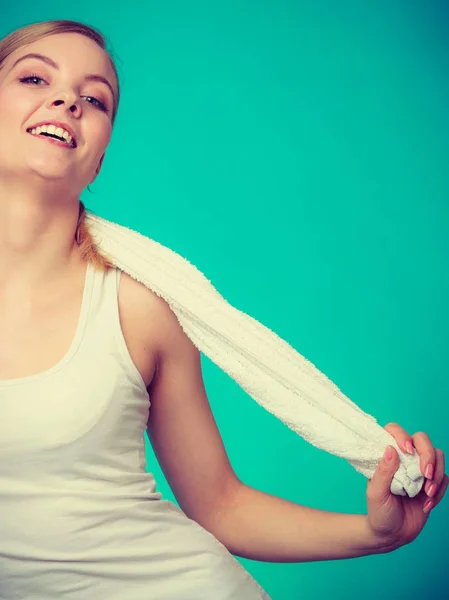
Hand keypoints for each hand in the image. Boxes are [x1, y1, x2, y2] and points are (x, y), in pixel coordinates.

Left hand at [366, 422, 447, 550]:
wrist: (392, 535)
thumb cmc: (379, 512)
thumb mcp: (376, 493)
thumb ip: (383, 472)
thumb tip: (390, 448)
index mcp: (386, 456)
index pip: (395, 431)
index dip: (403, 435)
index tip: (407, 450)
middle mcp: (404, 458)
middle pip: (422, 440)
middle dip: (428, 455)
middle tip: (425, 474)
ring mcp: (419, 470)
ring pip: (438, 456)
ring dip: (436, 474)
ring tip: (427, 493)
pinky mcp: (431, 484)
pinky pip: (444, 478)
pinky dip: (440, 490)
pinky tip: (427, 504)